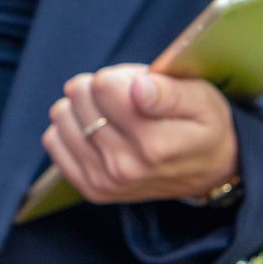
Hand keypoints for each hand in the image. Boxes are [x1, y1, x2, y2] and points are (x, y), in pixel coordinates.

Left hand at [41, 64, 239, 203]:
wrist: (208, 170)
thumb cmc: (204, 126)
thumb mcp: (202, 101)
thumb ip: (169, 92)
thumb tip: (138, 88)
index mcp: (154, 143)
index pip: (103, 86)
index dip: (118, 76)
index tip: (137, 84)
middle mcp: (126, 167)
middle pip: (80, 97)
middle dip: (100, 87)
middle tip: (127, 98)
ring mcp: (105, 181)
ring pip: (62, 115)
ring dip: (82, 106)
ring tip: (113, 114)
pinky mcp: (90, 188)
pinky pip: (54, 140)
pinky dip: (69, 128)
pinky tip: (95, 130)